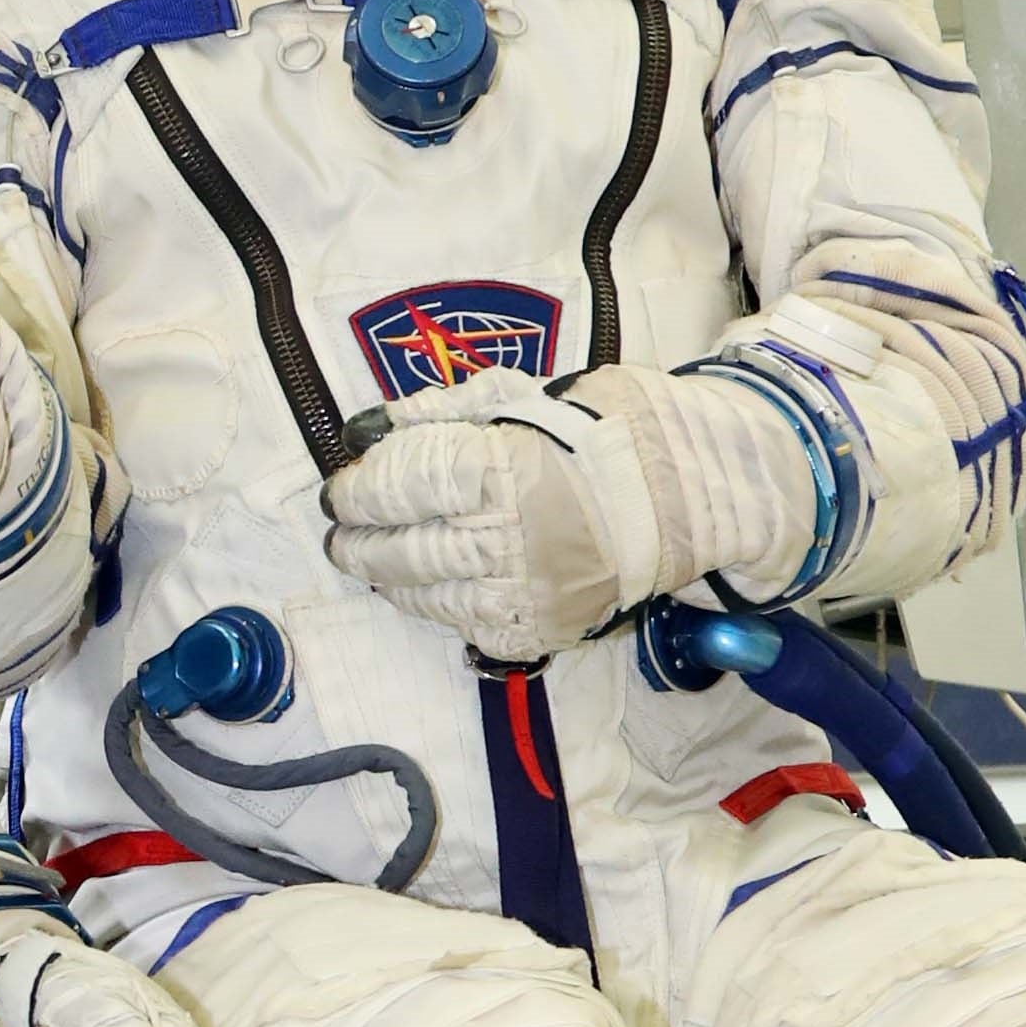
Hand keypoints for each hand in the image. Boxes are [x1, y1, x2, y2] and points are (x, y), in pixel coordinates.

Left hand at [321, 369, 660, 660]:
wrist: (685, 492)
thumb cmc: (599, 431)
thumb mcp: (518, 397)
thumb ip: (440, 414)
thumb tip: (369, 431)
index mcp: (501, 468)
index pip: (402, 485)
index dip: (360, 490)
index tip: (340, 491)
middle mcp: (511, 536)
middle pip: (405, 549)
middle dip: (360, 544)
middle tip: (342, 537)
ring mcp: (528, 591)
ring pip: (431, 596)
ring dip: (392, 581)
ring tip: (375, 565)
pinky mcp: (544, 629)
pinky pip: (472, 628)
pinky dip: (443, 611)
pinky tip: (430, 592)